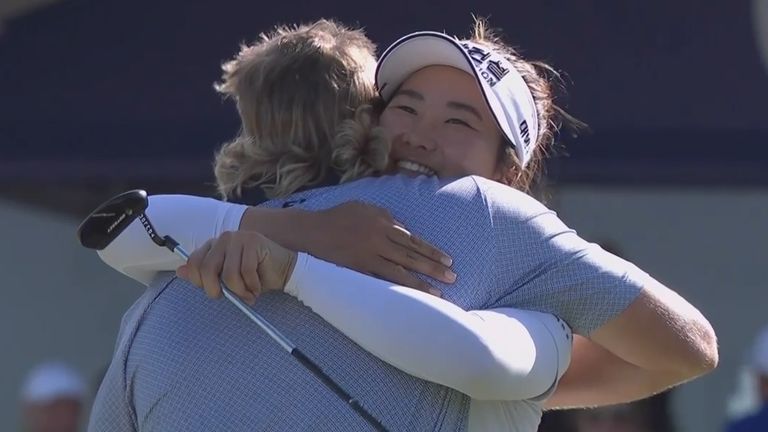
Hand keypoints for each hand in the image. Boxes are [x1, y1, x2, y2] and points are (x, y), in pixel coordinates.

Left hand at [176, 231, 297, 303]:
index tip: (215, 292)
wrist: (285, 271)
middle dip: (217, 290)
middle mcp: (224, 237)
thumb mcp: (227, 279)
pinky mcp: (253, 241)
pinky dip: (252, 286)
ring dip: (240, 291)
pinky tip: (257, 287)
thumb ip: (204, 275)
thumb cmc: (256, 276)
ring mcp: (239, 237)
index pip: (194, 262)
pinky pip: (245, 272)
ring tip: (249, 293)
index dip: (200, 282)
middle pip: (207, 268)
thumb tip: (180, 271)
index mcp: (214, 245)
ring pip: (228, 274)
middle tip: (231, 298)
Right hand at [306, 201, 455, 292]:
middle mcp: (379, 239)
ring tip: (438, 293)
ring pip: (400, 272)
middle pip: (412, 256)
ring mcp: (368, 256)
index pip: (413, 240)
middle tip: (452, 277)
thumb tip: (405, 229)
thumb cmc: (337, 217)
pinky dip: (396, 290)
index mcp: (383, 222)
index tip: (448, 260)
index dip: (432, 251)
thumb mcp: (364, 208)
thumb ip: (386, 217)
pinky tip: (409, 297)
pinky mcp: (357, 269)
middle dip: (434, 268)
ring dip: (421, 284)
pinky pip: (381, 281)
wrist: (310, 230)